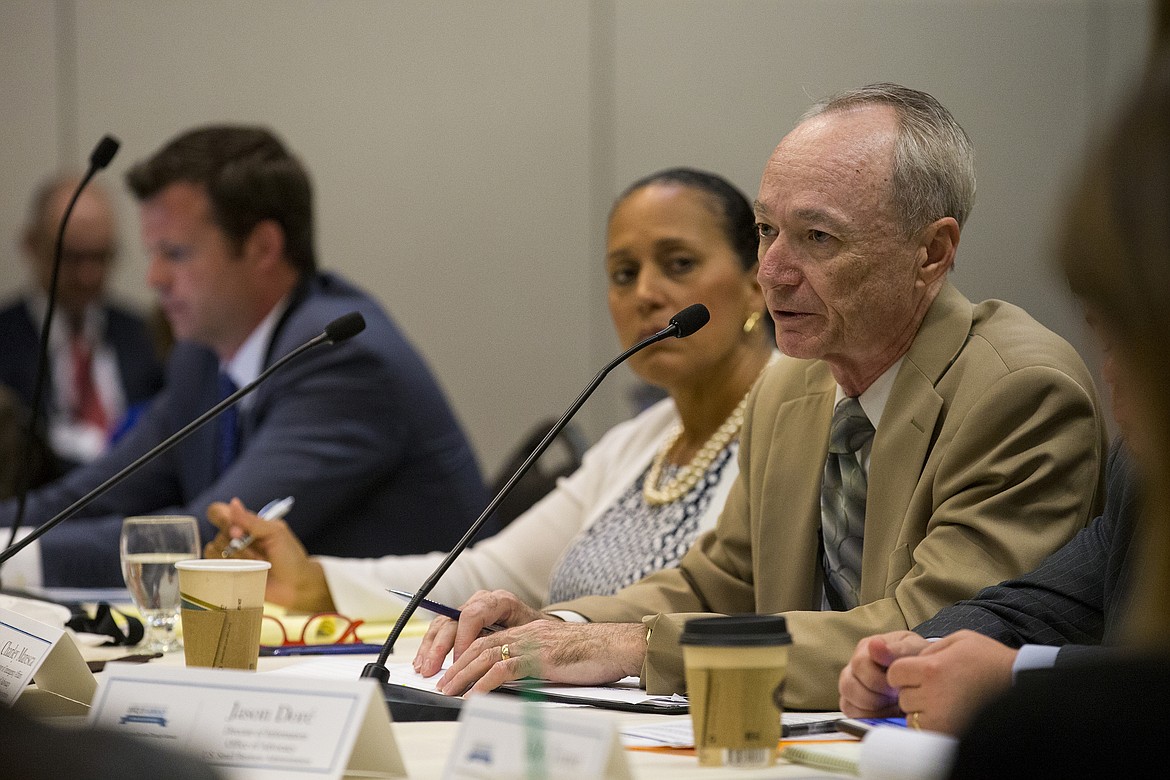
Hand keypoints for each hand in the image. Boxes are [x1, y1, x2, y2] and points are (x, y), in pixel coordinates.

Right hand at [204, 497, 333, 611]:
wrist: (296, 586)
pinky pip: (211, 567)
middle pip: (218, 533)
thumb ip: (252, 521)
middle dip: (237, 544)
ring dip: (236, 557)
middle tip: (257, 552)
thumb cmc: (290, 557)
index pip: (218, 512)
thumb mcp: (275, 533)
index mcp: (246, 524)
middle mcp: (233, 539)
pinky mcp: (226, 574)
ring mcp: (229, 557)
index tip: (237, 531)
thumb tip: (233, 502)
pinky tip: (244, 571)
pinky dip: (225, 567)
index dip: (221, 518)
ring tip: (255, 564)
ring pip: (213, 550)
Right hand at [413, 589, 550, 677]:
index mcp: (499, 601)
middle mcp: (481, 602)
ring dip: (430, 648)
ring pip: (443, 625)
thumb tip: (493, 665)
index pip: (473, 615)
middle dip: (440, 647)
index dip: (463, 639)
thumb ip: (510, 646)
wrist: (539, 629)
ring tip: (423, 668)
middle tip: (432, 668)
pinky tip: (423, 661)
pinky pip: (441, 630)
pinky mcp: (461, 621)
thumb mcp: (528, 637)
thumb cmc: (535, 634)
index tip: (459, 660)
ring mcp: (469, 610)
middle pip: (453, 620)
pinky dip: (431, 647)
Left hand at [434, 620, 645, 695]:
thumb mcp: (555, 654)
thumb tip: (511, 680)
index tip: (449, 669)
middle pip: (479, 644)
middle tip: (440, 682)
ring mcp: (531, 644)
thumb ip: (533, 661)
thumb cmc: (591, 653)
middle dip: (455, 664)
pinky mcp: (539, 658)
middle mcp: (525, 633)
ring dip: (463, 674)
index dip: (463, 652)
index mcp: (526, 631)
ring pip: (486, 654)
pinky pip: (505, 669)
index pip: (486, 638)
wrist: (616, 646)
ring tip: (449, 690)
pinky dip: (485, 683)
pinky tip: (475, 695)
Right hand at [839, 630, 929, 716]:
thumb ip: (895, 649)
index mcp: (866, 649)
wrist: (925, 676)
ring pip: (847, 703)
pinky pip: (853, 716)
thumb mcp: (913, 649)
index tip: (898, 685)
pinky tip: (888, 714)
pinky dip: (871, 719)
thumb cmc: (918, 660)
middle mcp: (853, 668)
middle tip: (897, 697)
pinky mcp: (853, 706)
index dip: (880, 679)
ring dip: (873, 709)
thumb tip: (874, 644)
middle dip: (877, 696)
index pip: (859, 665)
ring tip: (894, 706)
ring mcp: (851, 687)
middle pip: (849, 686)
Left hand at [886, 629, 1017, 734]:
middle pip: (903, 696)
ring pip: (912, 716)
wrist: (1021, 686)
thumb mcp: (961, 640)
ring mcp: (940, 719)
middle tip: (940, 688)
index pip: (895, 674)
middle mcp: (932, 695)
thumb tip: (912, 659)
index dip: (905, 673)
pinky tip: (950, 715)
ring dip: (923, 710)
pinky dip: (933, 725)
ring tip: (947, 702)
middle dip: (916, 691)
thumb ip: (931, 647)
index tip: (919, 674)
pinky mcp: (949, 735)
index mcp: (932, 669)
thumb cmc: (992, 662)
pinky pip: (925, 732)